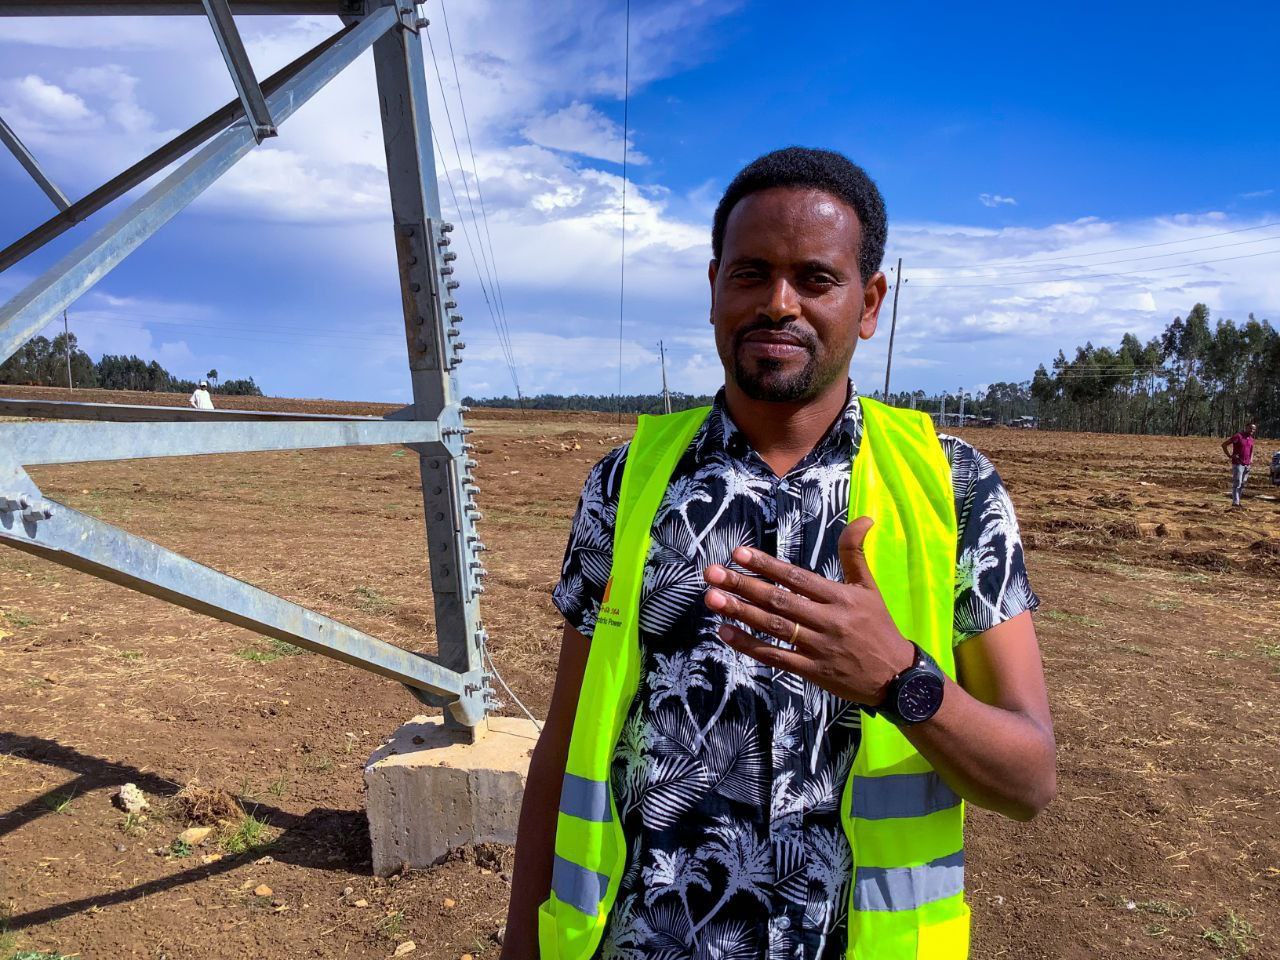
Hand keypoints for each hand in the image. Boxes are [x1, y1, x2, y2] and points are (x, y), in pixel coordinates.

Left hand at [703, 516, 914, 705]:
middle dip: (743, 585)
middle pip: (779, 600)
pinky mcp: (812, 671)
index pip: (796, 577)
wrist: (897, 677)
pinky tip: (726, 632)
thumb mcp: (869, 588)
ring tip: (712, 598)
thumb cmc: (878, 627)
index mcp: (840, 597)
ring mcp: (818, 647)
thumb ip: (856, 553)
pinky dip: (750, 645)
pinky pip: (776, 657)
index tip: (739, 553)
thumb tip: (863, 518)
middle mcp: (827, 620)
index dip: (767, 565)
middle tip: (712, 573)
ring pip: (774, 627)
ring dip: (741, 612)